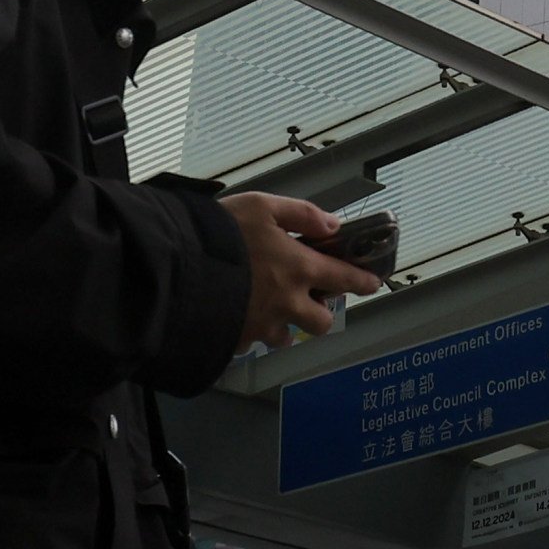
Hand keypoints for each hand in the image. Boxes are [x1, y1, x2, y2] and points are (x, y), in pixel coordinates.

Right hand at [228, 193, 380, 353]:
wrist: (177, 268)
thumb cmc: (219, 234)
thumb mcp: (261, 206)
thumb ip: (300, 214)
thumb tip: (331, 225)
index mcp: (298, 268)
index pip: (342, 278)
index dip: (362, 281)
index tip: (372, 284)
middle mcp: (287, 303)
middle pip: (320, 322)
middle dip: (319, 314)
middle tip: (308, 300)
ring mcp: (261, 325)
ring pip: (285, 337)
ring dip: (283, 326)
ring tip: (269, 310)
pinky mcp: (236, 340)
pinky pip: (251, 343)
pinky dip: (249, 333)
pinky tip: (237, 317)